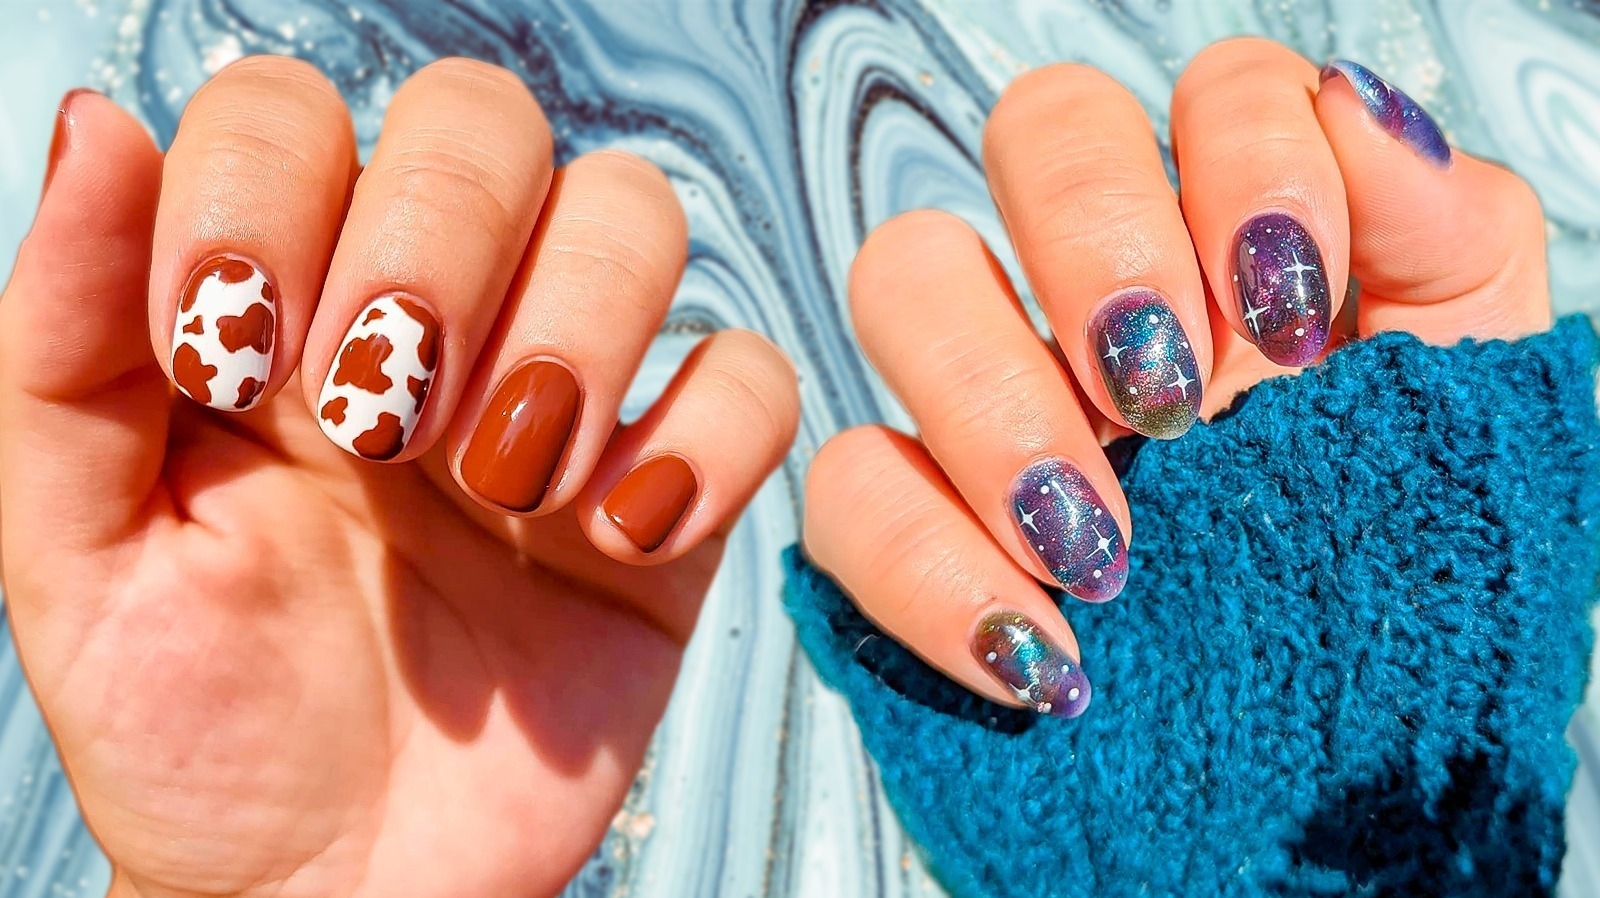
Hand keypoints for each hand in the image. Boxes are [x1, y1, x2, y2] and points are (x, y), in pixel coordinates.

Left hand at [0, 58, 797, 897]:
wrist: (335, 895)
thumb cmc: (201, 735)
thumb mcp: (77, 551)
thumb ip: (63, 344)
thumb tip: (96, 130)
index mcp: (276, 307)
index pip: (294, 113)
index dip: (267, 190)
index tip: (230, 361)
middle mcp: (431, 321)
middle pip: (485, 122)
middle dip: (434, 241)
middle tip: (381, 414)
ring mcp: (564, 398)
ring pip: (635, 214)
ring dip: (575, 325)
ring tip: (503, 477)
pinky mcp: (671, 496)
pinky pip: (754, 385)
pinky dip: (707, 436)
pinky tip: (617, 531)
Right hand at [803, 40, 1547, 717]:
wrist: (1345, 775)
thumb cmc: (1416, 588)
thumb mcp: (1475, 412)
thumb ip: (1447, 240)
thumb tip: (1359, 110)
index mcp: (1247, 246)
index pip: (1214, 93)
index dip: (1246, 168)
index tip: (1295, 319)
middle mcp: (1110, 295)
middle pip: (1037, 129)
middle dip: (1097, 237)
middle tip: (1170, 396)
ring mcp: (998, 402)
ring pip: (904, 276)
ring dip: (992, 397)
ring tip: (1099, 545)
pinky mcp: (915, 527)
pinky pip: (846, 490)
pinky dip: (928, 566)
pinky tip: (1041, 651)